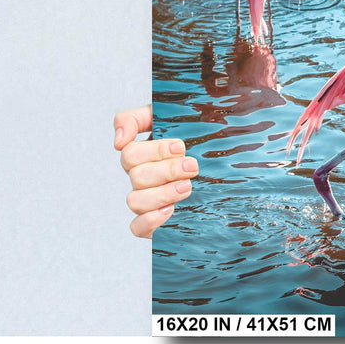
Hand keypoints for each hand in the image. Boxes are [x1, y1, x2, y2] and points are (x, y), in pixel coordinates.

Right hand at [114, 105, 197, 237]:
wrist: (225, 161)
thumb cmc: (196, 135)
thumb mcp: (169, 116)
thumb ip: (136, 118)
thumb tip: (118, 141)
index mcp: (142, 153)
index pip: (130, 152)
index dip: (155, 150)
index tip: (181, 147)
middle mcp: (141, 176)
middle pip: (136, 176)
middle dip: (167, 170)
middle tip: (192, 166)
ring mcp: (147, 199)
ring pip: (135, 201)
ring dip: (162, 193)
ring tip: (187, 186)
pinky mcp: (154, 221)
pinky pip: (137, 228)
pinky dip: (150, 220)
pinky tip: (170, 210)